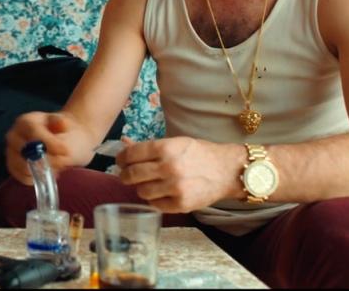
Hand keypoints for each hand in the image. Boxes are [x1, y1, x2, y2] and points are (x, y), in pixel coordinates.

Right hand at [4, 112, 94, 184]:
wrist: (61, 139)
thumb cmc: (62, 132)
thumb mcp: (65, 123)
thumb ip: (62, 126)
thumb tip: (61, 129)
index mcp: (25, 121)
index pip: (33, 132)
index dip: (49, 143)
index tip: (66, 151)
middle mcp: (14, 135)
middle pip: (25, 151)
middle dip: (47, 159)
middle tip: (62, 162)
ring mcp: (11, 152)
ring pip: (22, 166)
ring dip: (42, 170)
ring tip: (57, 168)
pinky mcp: (14, 167)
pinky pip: (22, 177)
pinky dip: (37, 179)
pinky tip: (48, 174)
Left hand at [115, 137, 239, 213]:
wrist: (227, 170)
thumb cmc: (199, 154)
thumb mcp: (176, 143)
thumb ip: (149, 146)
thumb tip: (124, 144)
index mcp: (166, 148)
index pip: (131, 154)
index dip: (122, 159)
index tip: (121, 161)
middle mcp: (169, 167)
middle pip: (132, 174)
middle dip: (126, 175)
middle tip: (128, 175)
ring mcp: (175, 187)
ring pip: (141, 192)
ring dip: (141, 188)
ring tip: (149, 184)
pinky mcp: (181, 204)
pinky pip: (155, 205)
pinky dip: (155, 200)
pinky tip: (161, 193)